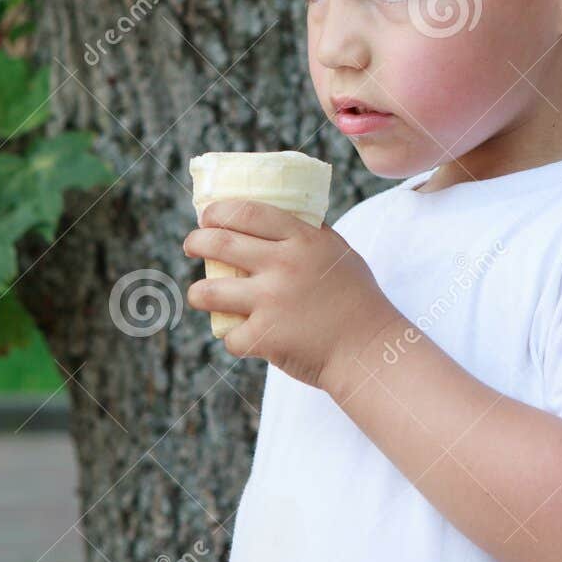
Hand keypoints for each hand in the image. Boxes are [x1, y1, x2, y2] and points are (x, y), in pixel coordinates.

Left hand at [182, 199, 401, 391]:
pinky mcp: (265, 336)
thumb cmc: (357, 300)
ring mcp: (271, 301)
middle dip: (195, 242)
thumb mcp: (339, 253)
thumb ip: (308, 235)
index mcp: (303, 240)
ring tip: (199, 294)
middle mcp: (283, 265)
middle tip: (191, 246)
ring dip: (197, 293)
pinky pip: (230, 335)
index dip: (219, 211)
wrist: (370, 350)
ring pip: (208, 292)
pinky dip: (234, 338)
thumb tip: (276, 220)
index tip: (207, 216)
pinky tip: (243, 337)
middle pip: (219, 243)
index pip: (248, 212)